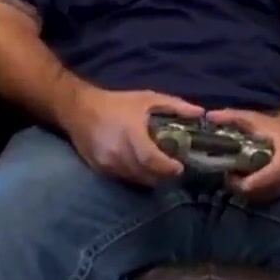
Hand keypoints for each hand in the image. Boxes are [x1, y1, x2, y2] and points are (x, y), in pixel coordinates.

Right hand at [60, 86, 203, 187]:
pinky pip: (124, 179)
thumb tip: (201, 113)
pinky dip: (137, 177)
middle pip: (146, 175)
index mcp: (131, 134)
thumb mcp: (147, 99)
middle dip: (164, 176)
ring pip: (136, 180)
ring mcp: (108, 164)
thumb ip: (175, 106)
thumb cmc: (117, 103)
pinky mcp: (101, 171)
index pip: (152, 160)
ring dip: (151, 178)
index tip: (180, 167)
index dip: (168, 168)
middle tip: (175, 169)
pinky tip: (143, 168)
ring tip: (161, 169)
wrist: (79, 110)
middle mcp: (118, 153)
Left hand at [204, 109, 279, 199]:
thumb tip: (209, 116)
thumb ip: (232, 117)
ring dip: (247, 190)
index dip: (244, 181)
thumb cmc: (276, 126)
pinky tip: (247, 180)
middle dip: (240, 186)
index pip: (265, 179)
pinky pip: (267, 197)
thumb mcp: (254, 118)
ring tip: (236, 177)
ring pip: (262, 197)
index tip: (229, 173)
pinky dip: (254, 192)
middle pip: (259, 191)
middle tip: (228, 175)